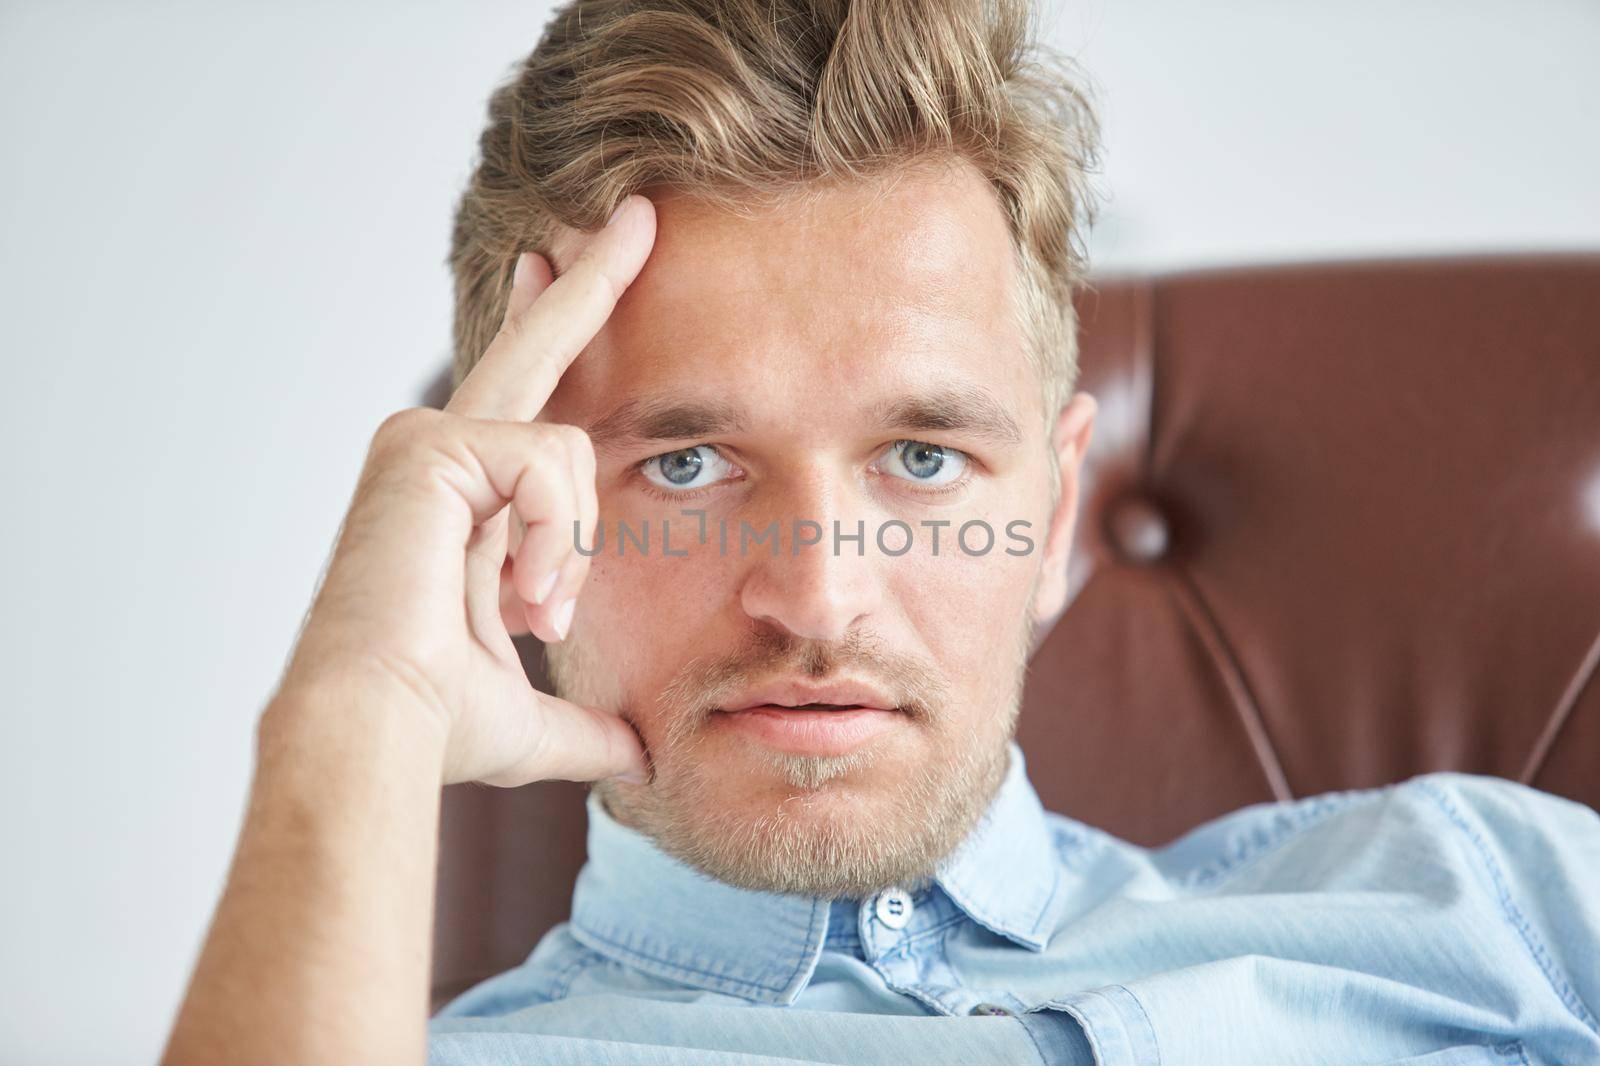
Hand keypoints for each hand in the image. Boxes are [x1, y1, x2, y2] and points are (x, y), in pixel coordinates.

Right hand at [273, 195, 655, 787]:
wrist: (378, 734)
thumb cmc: (434, 726)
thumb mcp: (534, 723)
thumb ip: (587, 730)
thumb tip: (640, 759)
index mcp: (462, 498)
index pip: (527, 399)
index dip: (559, 330)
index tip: (563, 261)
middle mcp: (437, 452)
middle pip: (537, 348)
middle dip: (595, 281)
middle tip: (644, 210)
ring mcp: (427, 441)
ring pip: (570, 450)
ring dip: (568, 552)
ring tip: (529, 613)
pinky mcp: (428, 444)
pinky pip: (548, 466)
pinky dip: (552, 543)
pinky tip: (516, 593)